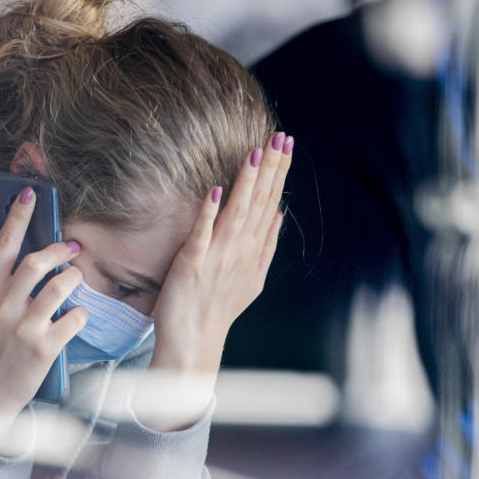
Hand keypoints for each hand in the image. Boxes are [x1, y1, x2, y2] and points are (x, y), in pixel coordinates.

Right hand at [0, 186, 87, 449]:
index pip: (2, 244)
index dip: (18, 216)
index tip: (30, 194)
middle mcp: (2, 305)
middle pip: (37, 261)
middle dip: (60, 248)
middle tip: (72, 248)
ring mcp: (24, 327)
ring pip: (61, 285)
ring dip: (74, 277)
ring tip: (75, 280)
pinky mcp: (45, 348)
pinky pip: (75, 318)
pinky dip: (81, 314)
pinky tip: (76, 315)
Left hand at [135, 132, 293, 430]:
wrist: (194, 342)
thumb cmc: (218, 309)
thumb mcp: (252, 277)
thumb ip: (267, 244)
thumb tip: (280, 213)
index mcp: (253, 250)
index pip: (270, 202)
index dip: (278, 172)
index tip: (286, 142)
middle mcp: (240, 250)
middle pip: (258, 202)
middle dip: (271, 168)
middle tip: (281, 136)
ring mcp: (217, 256)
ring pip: (236, 213)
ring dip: (246, 183)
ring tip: (255, 153)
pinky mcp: (192, 264)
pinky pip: (201, 233)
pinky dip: (209, 213)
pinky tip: (216, 190)